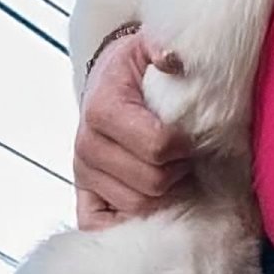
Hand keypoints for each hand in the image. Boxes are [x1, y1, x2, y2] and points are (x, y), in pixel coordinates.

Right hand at [73, 29, 198, 229]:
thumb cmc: (135, 68)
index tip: (191, 136)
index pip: (158, 146)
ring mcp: (82, 174)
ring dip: (165, 192)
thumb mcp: (148, 45)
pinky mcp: (84, 196)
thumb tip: (173, 59)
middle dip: (179, 170)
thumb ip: (162, 46)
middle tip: (186, 155)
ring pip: (138, 206)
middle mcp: (86, 146)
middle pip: (152, 182)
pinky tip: (153, 203)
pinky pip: (102, 227)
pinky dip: (131, 223)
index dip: (185, 146)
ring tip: (171, 169)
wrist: (107, 81)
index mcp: (102, 109)